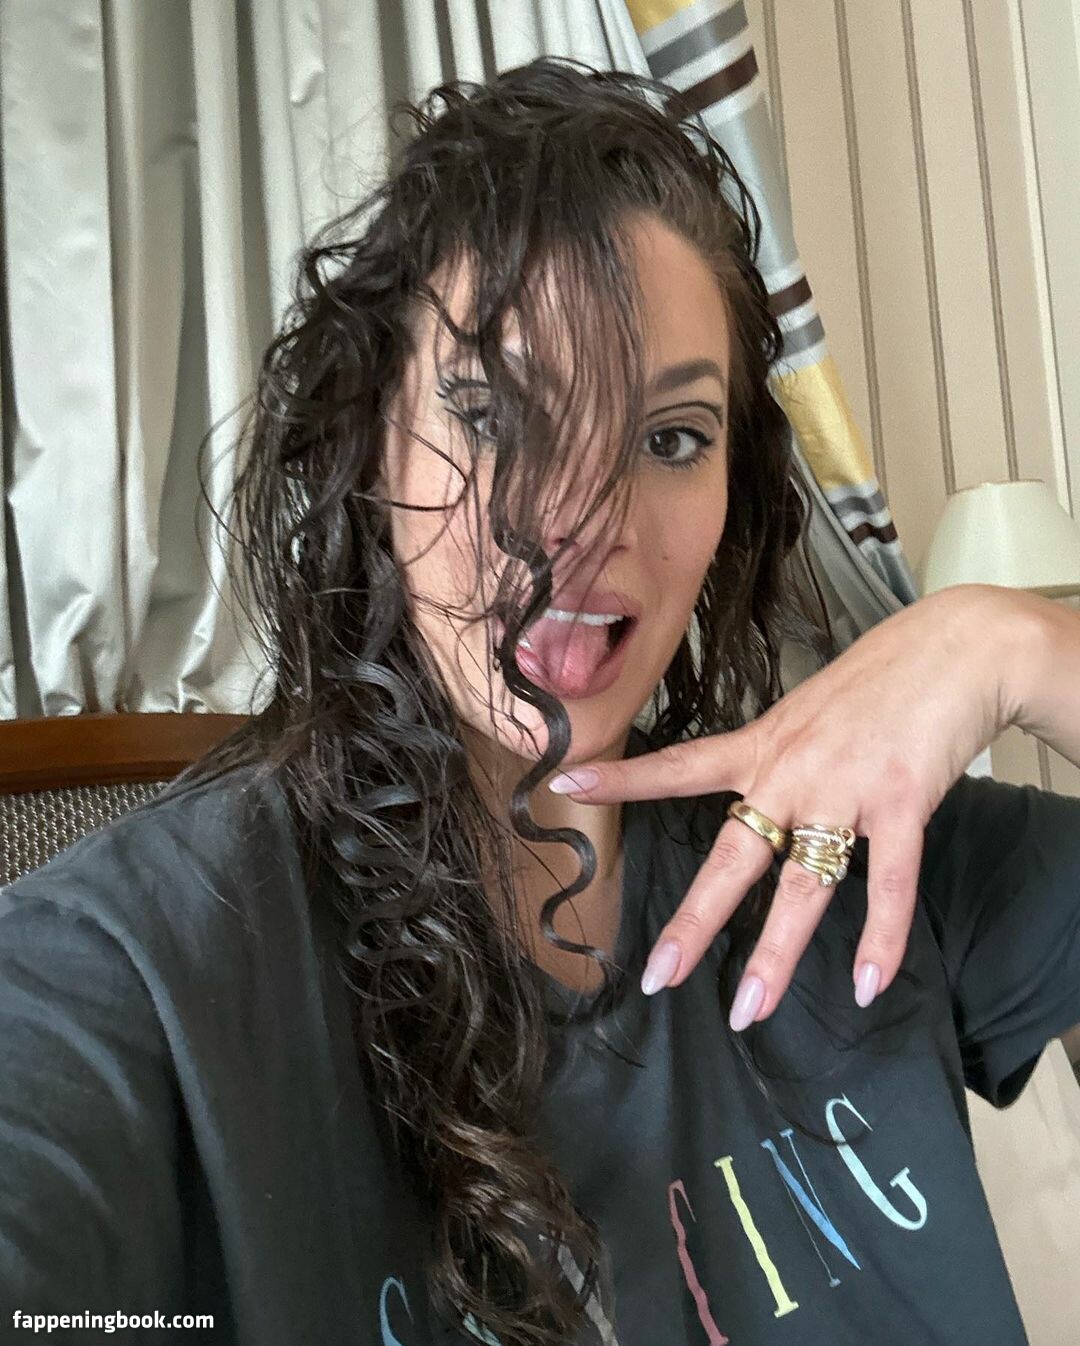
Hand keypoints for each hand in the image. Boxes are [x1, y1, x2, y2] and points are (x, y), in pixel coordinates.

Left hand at [548, 585, 1023, 1028]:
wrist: (958, 647)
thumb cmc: (883, 676)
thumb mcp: (810, 707)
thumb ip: (784, 755)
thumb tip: (766, 795)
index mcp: (763, 745)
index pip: (680, 765)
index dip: (624, 778)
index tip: (565, 784)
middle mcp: (792, 771)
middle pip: (732, 855)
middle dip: (695, 919)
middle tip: (659, 974)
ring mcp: (844, 790)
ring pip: (803, 883)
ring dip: (776, 953)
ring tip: (749, 1010)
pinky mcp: (900, 802)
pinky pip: (889, 883)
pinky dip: (880, 938)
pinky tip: (866, 984)